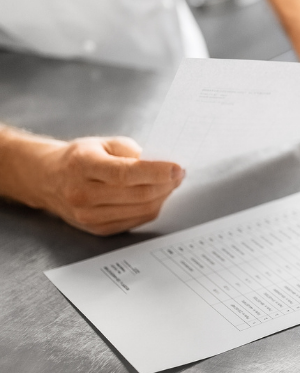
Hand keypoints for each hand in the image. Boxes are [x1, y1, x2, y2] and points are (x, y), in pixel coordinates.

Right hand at [31, 136, 183, 235]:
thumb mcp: (101, 143)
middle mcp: (83, 194)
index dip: (157, 172)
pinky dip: (151, 208)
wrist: (48, 180)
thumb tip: (162, 164)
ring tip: (169, 184)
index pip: (126, 173)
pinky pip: (136, 221)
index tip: (178, 168)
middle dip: (166, 184)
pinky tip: (155, 196)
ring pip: (141, 210)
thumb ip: (131, 151)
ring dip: (162, 197)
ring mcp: (89, 216)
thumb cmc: (78, 159)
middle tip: (179, 175)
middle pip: (139, 194)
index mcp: (83, 166)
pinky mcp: (97, 229)